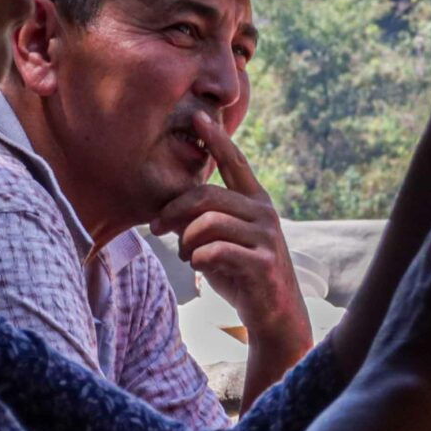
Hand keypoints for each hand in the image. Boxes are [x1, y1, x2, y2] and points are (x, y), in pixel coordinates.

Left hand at [151, 113, 308, 358]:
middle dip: (174, 210)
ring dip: (186, 241)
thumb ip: (203, 221)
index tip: (199, 117)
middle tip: (156, 226)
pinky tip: (200, 268)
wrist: (274, 314)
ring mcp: (266, 236)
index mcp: (255, 201)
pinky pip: (216, 251)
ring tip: (186, 256)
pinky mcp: (263, 262)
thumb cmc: (242, 273)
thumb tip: (168, 212)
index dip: (217, 139)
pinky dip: (199, 259)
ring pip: (208, 223)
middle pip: (208, 196)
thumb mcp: (221, 241)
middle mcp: (264, 212)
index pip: (234, 163)